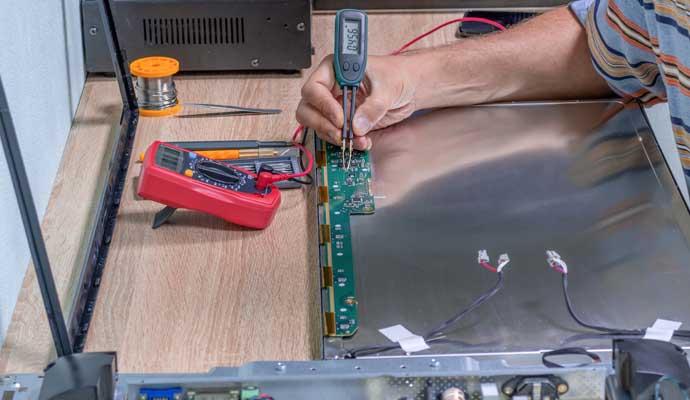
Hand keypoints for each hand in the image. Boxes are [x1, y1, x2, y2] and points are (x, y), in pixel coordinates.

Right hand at [296, 55, 417, 149]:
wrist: (410, 87)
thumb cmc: (398, 75)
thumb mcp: (388, 88)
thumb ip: (373, 107)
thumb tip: (357, 126)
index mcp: (335, 69)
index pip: (314, 87)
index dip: (323, 104)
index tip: (340, 118)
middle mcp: (331, 87)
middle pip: (308, 108)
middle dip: (323, 124)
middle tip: (341, 133)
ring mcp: (335, 105)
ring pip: (318, 125)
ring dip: (335, 136)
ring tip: (357, 140)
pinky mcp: (344, 121)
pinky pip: (334, 135)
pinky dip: (346, 142)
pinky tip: (362, 142)